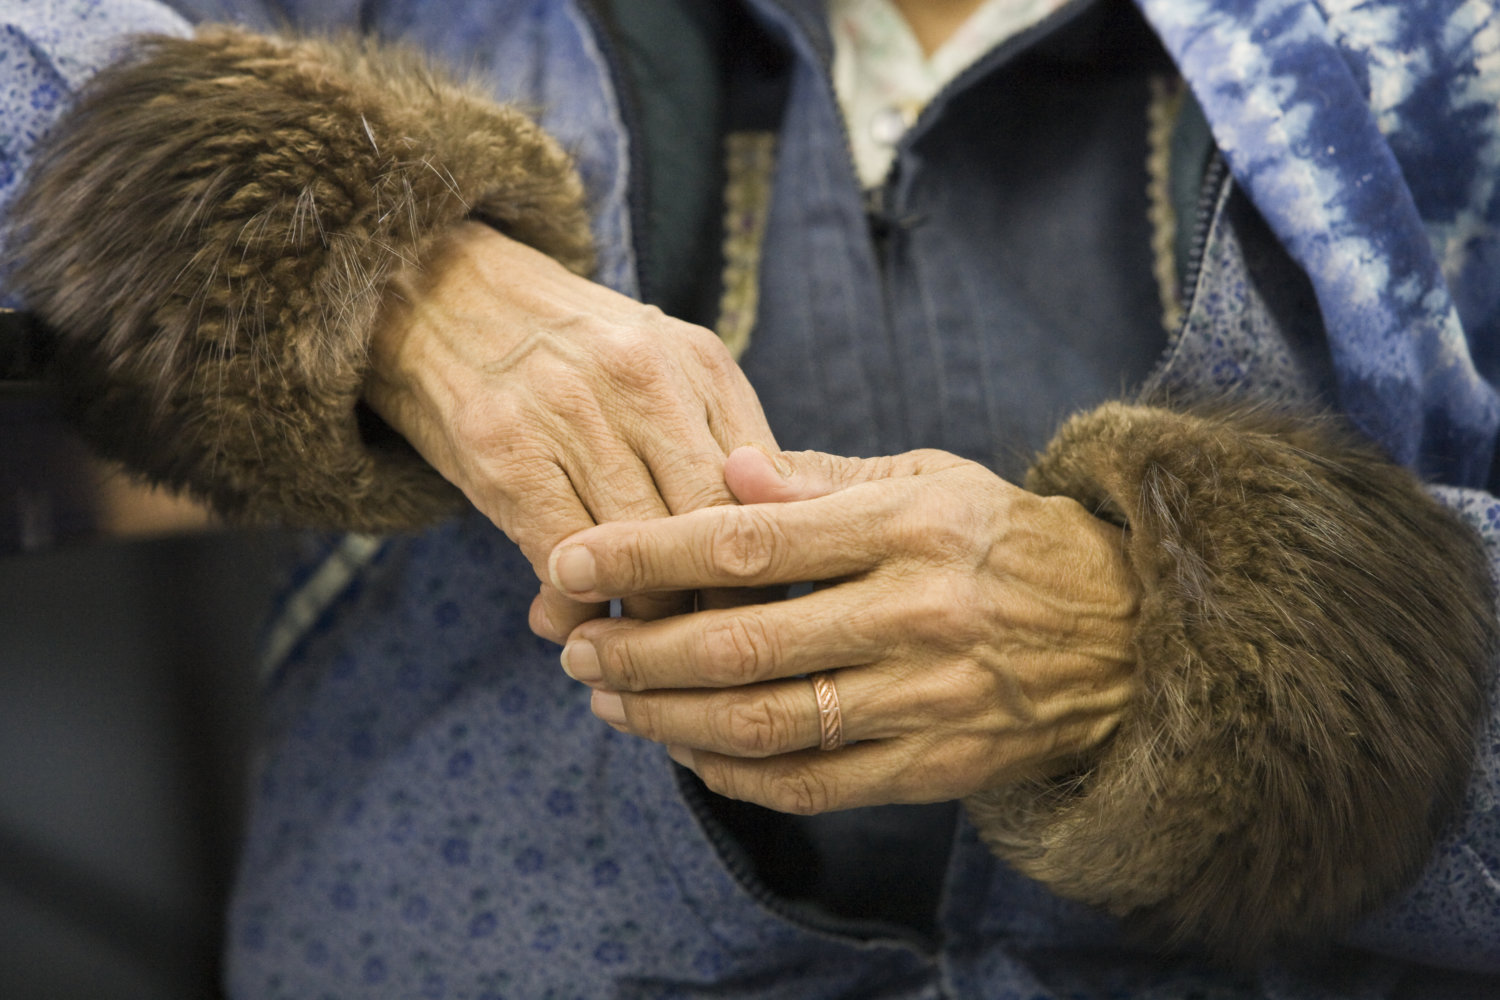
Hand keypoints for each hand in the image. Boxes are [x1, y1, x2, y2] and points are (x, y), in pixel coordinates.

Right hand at [365, 222, 776, 632]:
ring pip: (641, 550)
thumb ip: (721, 442)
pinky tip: (568, 621)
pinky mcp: (505, 449)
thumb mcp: (662, 369)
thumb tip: (780, 546)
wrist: (439, 291)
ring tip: (638, 649)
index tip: (763, 618)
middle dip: (713, 606)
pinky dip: (574, 608)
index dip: (771, 570)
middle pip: (710, 525)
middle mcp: (643, 379)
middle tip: (705, 653)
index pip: (764, 489)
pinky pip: (564, 559)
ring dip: (643, 621)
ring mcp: (572, 411)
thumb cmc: (568, 353)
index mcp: (699, 362)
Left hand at [548, 447, 1140, 812]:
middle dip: (636, 650)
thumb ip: (824, 478)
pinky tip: (688, 751)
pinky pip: (814, 785)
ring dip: (669, 718)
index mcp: (906, 526)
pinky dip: (737, 776)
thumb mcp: (932, 478)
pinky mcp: (938, 766)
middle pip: (741, 644)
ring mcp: (927, 699)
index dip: (645, 553)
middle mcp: (914, 614)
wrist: (1132, 636)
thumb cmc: (1010, 541)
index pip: (747, 541)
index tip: (570, 558)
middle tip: (573, 646)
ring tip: (608, 700)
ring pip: (766, 723)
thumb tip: (727, 473)